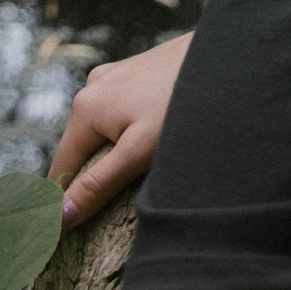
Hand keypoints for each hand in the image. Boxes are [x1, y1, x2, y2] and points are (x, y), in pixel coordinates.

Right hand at [47, 33, 192, 227]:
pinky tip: (152, 144)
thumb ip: (99, 184)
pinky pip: (121, 114)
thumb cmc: (183, 103)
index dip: (65, 204)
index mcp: (85, 107)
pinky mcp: (137, 72)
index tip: (70, 236)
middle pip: (82, 149)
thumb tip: (60, 217)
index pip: (61, 170)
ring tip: (136, 178)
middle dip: (93, 179)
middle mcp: (93, 87)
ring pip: (103, 132)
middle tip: (109, 214)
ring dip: (113, 157)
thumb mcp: (139, 152)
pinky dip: (129, 134)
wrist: (230, 52)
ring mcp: (116, 76)